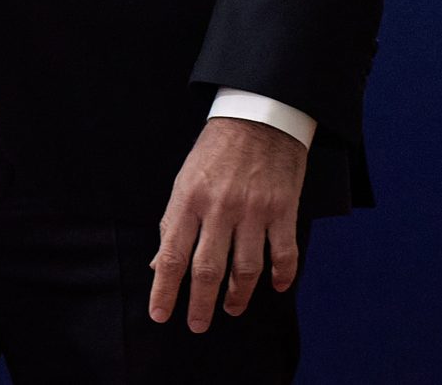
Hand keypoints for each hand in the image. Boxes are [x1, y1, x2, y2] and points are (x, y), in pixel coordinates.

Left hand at [148, 116, 307, 331]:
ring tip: (231, 308)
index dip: (164, 290)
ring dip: (238, 296)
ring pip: (245, 269)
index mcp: (189, 199)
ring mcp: (253, 210)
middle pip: (207, 269)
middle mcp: (219, 207)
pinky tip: (276, 286)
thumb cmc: (216, 150)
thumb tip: (158, 264)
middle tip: (196, 325)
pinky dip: (281, 275)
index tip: (160, 315)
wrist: (259, 115)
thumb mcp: (185, 180)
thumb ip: (172, 222)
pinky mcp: (282, 208)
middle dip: (200, 304)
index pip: (172, 254)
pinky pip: (283, 253)